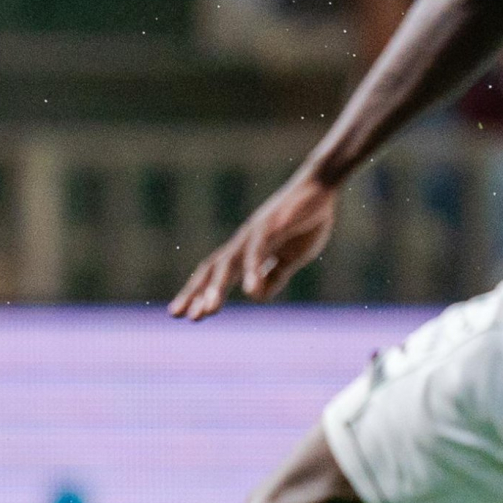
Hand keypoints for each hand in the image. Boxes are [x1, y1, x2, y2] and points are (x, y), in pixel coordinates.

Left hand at [170, 172, 338, 319]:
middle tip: (181, 316)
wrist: (321, 186)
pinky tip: (251, 290)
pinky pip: (259, 252)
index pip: (215, 273)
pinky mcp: (273, 227)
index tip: (187, 316)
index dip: (199, 293)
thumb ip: (274, 276)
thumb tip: (256, 295)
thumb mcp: (291, 258)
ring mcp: (256, 233)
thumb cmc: (306, 220)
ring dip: (218, 287)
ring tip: (209, 310)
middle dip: (196, 293)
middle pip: (214, 269)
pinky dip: (254, 271)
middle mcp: (244, 241)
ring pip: (230, 263)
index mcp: (246, 250)